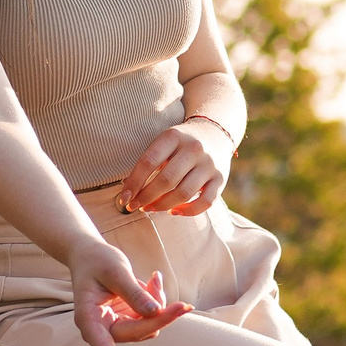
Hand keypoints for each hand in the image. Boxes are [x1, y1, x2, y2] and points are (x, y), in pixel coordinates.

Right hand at [69, 241, 191, 345]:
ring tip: (154, 278)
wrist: (91, 256)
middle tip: (185, 305)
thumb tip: (155, 312)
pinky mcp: (128, 321)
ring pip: (148, 327)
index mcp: (88, 318)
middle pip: (137, 333)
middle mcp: (100, 328)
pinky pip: (152, 318)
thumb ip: (134, 292)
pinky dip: (157, 301)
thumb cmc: (99, 261)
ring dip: (159, 305)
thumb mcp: (116, 271)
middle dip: (161, 319)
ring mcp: (116, 326)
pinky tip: (153, 280)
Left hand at [118, 118, 232, 216]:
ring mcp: (209, 164)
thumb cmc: (179, 144)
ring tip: (150, 208)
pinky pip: (205, 202)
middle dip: (146, 197)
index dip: (134, 183)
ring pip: (184, 193)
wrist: (214, 134)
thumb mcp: (164, 143)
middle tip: (135, 206)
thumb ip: (149, 163)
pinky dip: (188, 211)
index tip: (124, 198)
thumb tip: (128, 192)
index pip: (149, 161)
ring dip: (163, 205)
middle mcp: (194, 149)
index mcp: (174, 137)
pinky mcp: (220, 178)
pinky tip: (173, 212)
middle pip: (166, 180)